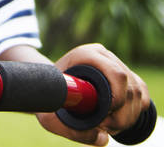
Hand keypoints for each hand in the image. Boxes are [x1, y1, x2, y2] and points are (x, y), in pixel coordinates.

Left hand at [35, 43, 150, 144]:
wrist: (50, 84)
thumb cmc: (50, 97)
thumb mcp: (51, 116)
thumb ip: (74, 131)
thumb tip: (103, 137)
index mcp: (85, 56)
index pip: (117, 75)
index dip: (118, 100)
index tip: (104, 120)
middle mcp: (102, 55)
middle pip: (130, 87)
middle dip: (124, 115)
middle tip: (106, 127)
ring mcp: (115, 63)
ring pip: (138, 92)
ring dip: (129, 116)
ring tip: (108, 124)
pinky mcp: (124, 75)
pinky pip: (141, 95)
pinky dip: (135, 111)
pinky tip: (119, 118)